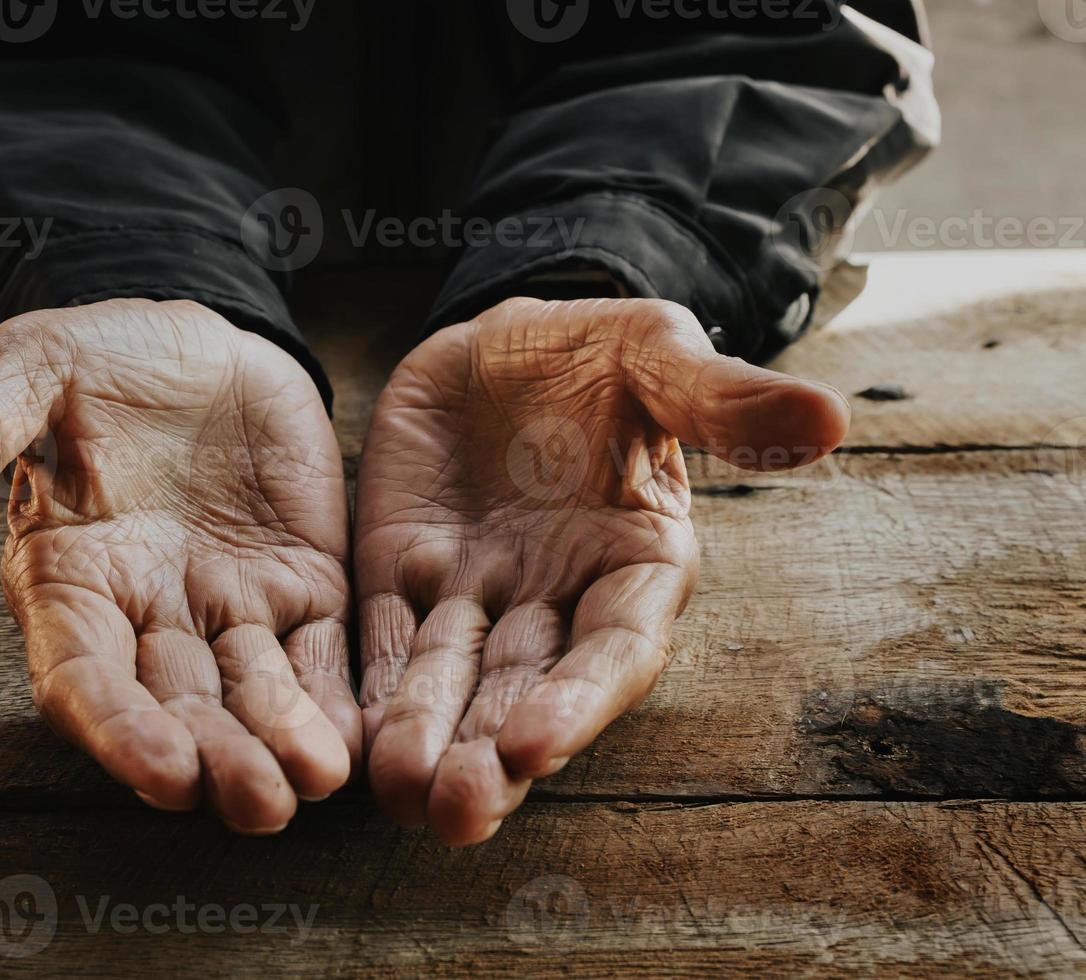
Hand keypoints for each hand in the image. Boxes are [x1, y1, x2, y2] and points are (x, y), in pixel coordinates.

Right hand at [0, 299, 358, 833]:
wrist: (204, 343)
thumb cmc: (102, 358)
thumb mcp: (34, 368)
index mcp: (69, 578)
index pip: (84, 676)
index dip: (119, 728)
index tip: (162, 772)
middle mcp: (146, 614)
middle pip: (177, 707)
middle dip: (215, 759)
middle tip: (257, 804)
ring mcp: (226, 608)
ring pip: (251, 695)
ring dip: (279, 744)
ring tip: (317, 782)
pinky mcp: (299, 587)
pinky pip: (317, 654)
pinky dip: (333, 701)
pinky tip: (358, 743)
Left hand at [355, 298, 848, 844]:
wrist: (501, 337)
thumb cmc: (598, 351)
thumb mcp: (657, 353)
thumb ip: (721, 398)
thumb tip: (828, 420)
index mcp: (636, 560)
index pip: (616, 647)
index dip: (580, 698)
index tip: (536, 745)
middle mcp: (559, 596)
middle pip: (527, 688)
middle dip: (493, 752)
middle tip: (458, 812)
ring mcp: (479, 592)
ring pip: (453, 680)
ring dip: (427, 738)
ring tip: (399, 795)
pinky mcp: (405, 573)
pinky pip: (386, 639)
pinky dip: (370, 689)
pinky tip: (346, 739)